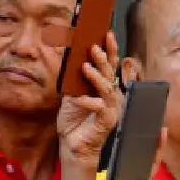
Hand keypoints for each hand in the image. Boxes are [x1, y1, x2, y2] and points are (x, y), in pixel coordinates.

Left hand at [56, 36, 122, 169]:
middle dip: (103, 58)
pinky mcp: (107, 121)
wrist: (73, 146)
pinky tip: (76, 98)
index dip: (110, 49)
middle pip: (110, 73)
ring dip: (96, 76)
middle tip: (93, 46)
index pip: (110, 65)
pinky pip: (98, 107)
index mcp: (105, 88)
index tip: (106, 33)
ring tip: (85, 66)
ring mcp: (111, 108)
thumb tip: (67, 58)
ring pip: (107, 88)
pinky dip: (86, 101)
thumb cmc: (74, 121)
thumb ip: (72, 80)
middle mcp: (112, 96)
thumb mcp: (70, 96)